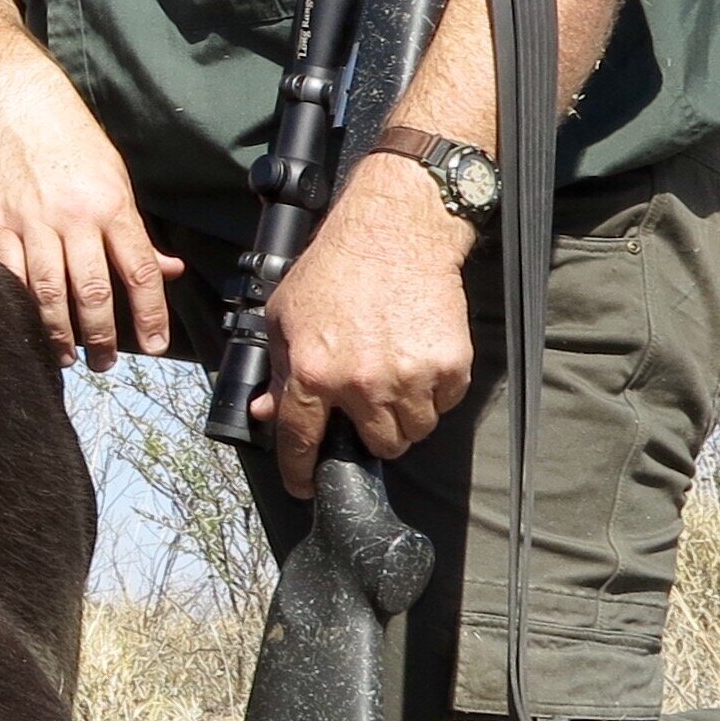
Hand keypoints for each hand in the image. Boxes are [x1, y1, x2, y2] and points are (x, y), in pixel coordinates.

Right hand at [0, 54, 183, 369]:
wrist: (20, 106)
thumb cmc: (76, 143)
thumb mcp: (119, 180)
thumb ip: (138, 233)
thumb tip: (168, 270)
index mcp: (112, 206)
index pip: (138, 270)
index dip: (150, 313)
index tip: (154, 345)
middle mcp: (75, 217)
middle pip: (93, 291)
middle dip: (102, 336)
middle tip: (107, 363)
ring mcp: (34, 222)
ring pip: (50, 291)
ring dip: (61, 332)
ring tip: (70, 357)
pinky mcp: (0, 222)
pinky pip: (11, 275)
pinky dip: (21, 305)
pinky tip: (29, 327)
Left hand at [262, 157, 481, 495]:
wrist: (395, 232)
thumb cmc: (334, 270)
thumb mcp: (285, 316)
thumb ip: (277, 370)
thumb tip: (269, 415)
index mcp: (312, 373)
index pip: (302, 442)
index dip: (301, 472)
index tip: (305, 488)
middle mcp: (361, 384)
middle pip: (377, 447)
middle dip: (370, 434)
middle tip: (368, 403)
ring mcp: (410, 378)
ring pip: (413, 432)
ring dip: (404, 416)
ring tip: (394, 378)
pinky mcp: (450, 367)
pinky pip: (444, 405)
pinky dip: (434, 392)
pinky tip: (418, 358)